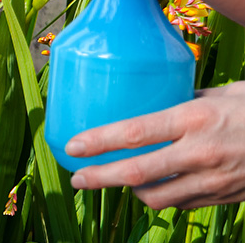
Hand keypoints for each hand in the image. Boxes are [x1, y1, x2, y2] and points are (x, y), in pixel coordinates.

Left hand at [66, 82, 244, 208]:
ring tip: (113, 180)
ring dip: (129, 191)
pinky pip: (183, 205)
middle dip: (99, 177)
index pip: (133, 133)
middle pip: (136, 172)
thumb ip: (184, 101)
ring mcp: (215, 180)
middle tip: (76, 178)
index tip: (71, 146)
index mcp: (195, 118)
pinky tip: (153, 187)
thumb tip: (151, 101)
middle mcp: (200, 152)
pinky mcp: (227, 198)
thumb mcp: (221, 93)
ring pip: (157, 198)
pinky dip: (162, 197)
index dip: (98, 142)